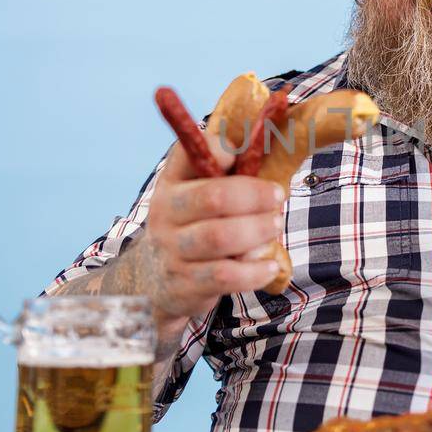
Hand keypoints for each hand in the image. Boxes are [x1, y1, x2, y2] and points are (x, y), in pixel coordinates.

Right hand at [140, 134, 286, 328]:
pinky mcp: (182, 284)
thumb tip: (268, 147)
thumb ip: (224, 174)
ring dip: (257, 231)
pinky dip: (254, 271)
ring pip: (220, 237)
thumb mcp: (196, 194)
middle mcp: (165, 213)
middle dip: (255, 196)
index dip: (221, 149)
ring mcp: (171, 250)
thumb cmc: (191, 226)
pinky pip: (224, 276)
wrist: (153, 277)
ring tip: (275, 227)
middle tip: (278, 198)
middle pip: (214, 197)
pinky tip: (269, 266)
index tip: (245, 157)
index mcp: (171, 182)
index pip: (187, 153)